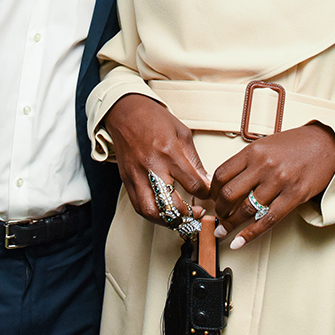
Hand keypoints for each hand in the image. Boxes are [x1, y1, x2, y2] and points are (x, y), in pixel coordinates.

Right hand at [102, 93, 210, 224]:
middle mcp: (152, 167)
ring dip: (169, 221)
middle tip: (198, 213)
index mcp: (170, 153)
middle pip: (172, 203)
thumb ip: (194, 160)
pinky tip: (163, 214)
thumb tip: (205, 180)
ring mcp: (138, 176)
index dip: (206, 193)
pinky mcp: (128, 180)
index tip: (209, 194)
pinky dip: (152, 215)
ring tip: (181, 219)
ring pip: (152, 211)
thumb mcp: (182, 133)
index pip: (193, 184)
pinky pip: (138, 206)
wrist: (125, 113)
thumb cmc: (154, 120)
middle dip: (189, 214)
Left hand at [210, 123, 334, 249]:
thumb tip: (228, 181)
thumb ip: (248, 161)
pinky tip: (240, 241)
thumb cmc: (296, 144)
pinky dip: (251, 233)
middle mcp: (264, 166)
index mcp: (253, 151)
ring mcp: (279, 182)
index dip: (213, 190)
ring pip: (246, 209)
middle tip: (218, 215)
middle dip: (220, 209)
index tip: (212, 198)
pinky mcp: (294, 196)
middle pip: (230, 194)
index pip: (222, 174)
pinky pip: (268, 220)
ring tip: (224, 230)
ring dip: (230, 224)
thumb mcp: (266, 144)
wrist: (328, 144)